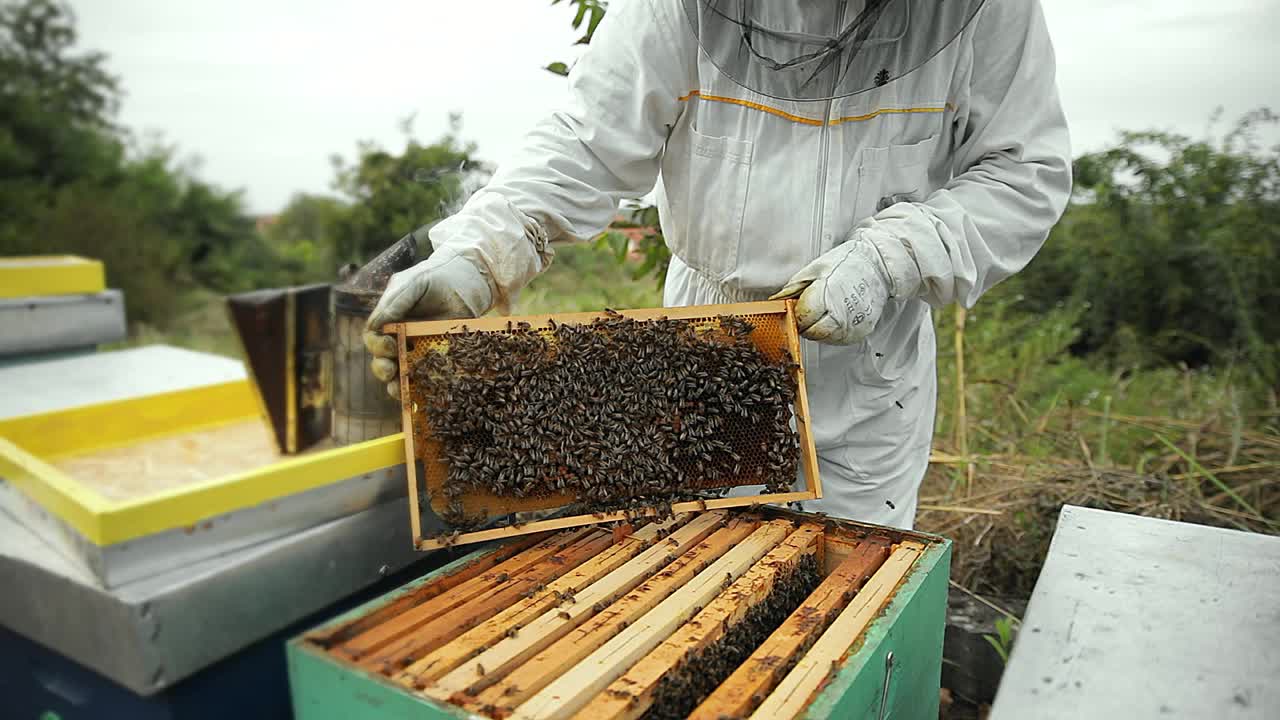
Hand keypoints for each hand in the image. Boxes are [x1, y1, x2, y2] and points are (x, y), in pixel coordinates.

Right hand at [363, 247, 492, 398]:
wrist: (471, 278)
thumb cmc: (438, 276)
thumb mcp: (414, 283)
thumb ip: (395, 303)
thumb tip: (376, 326)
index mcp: (391, 318)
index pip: (374, 336)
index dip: (377, 346)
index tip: (390, 346)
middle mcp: (402, 335)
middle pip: (384, 358)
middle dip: (382, 368)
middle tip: (390, 370)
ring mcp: (421, 346)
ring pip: (402, 371)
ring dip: (397, 384)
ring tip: (399, 390)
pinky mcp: (441, 355)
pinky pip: (428, 375)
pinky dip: (423, 386)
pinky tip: (422, 394)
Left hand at [771, 231, 916, 344]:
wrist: (879, 266)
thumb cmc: (847, 263)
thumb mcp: (815, 269)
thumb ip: (794, 289)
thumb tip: (775, 301)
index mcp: (828, 295)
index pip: (802, 318)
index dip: (796, 315)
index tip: (796, 308)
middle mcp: (842, 314)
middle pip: (813, 333)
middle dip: (806, 325)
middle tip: (809, 312)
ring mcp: (854, 324)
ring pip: (825, 339)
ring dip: (819, 330)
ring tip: (825, 311)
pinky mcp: (862, 331)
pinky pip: (840, 339)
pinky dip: (833, 332)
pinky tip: (836, 317)